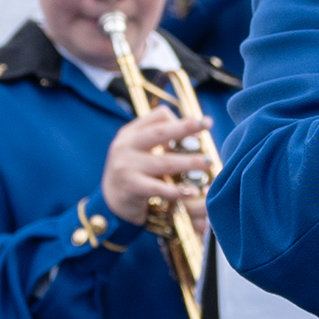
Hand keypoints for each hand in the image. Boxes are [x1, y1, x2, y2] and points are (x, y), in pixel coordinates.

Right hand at [101, 107, 216, 225]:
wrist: (110, 201)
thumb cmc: (133, 173)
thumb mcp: (138, 150)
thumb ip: (158, 140)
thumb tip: (193, 131)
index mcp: (130, 133)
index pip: (158, 116)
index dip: (180, 119)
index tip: (198, 125)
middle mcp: (126, 146)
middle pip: (160, 132)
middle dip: (186, 127)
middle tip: (207, 124)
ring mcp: (127, 166)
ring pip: (165, 162)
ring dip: (189, 162)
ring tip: (208, 162)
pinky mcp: (131, 187)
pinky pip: (159, 187)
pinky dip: (178, 190)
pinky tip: (192, 191)